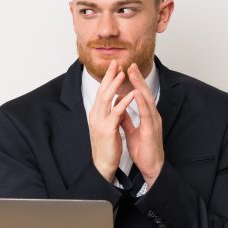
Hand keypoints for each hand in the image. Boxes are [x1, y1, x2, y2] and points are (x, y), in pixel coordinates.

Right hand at [88, 60, 136, 181]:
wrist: (103, 164)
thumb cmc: (108, 146)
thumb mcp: (108, 126)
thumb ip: (111, 113)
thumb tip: (116, 102)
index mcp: (96, 114)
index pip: (102, 92)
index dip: (108, 79)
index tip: (114, 67)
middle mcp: (95, 115)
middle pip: (102, 92)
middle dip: (109, 77)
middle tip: (116, 63)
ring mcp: (100, 122)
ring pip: (107, 99)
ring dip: (116, 85)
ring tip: (124, 74)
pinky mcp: (107, 130)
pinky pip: (117, 112)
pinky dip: (124, 102)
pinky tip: (132, 94)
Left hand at [121, 63, 164, 187]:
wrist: (151, 166)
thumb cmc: (143, 149)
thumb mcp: (131, 131)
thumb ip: (126, 119)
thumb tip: (119, 108)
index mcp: (146, 115)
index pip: (139, 95)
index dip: (133, 83)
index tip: (126, 70)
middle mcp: (152, 115)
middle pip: (144, 93)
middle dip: (137, 78)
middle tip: (130, 64)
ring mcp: (154, 121)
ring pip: (147, 99)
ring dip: (140, 85)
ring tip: (133, 73)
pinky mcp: (153, 129)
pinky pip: (147, 114)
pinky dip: (142, 103)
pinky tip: (137, 94)